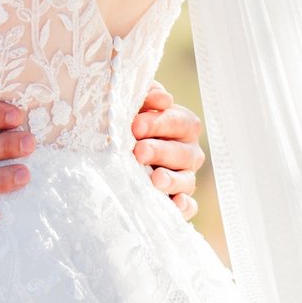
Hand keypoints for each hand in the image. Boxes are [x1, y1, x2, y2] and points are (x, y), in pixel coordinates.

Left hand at [132, 81, 204, 220]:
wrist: (113, 151)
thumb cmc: (126, 123)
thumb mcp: (133, 105)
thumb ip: (146, 95)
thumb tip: (163, 98)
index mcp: (182, 125)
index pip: (180, 122)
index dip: (160, 123)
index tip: (135, 126)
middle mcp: (188, 152)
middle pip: (184, 152)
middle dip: (161, 151)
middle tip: (139, 152)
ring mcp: (185, 178)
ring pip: (187, 180)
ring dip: (171, 180)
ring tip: (155, 179)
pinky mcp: (178, 202)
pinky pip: (188, 207)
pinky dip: (183, 207)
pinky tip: (173, 205)